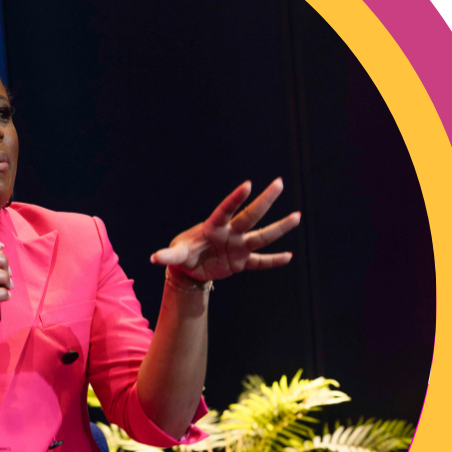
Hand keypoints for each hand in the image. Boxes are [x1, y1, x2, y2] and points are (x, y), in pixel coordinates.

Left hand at [150, 179, 300, 282]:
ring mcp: (238, 246)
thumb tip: (154, 258)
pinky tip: (289, 256)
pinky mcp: (241, 262)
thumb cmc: (183, 254)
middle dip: (264, 201)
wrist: (189, 268)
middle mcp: (230, 233)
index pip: (226, 210)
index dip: (236, 198)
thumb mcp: (176, 255)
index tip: (248, 184)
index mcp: (213, 227)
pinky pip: (260, 261)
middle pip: (250, 216)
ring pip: (261, 236)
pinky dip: (273, 260)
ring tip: (297, 216)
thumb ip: (168, 255)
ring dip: (279, 228)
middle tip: (279, 183)